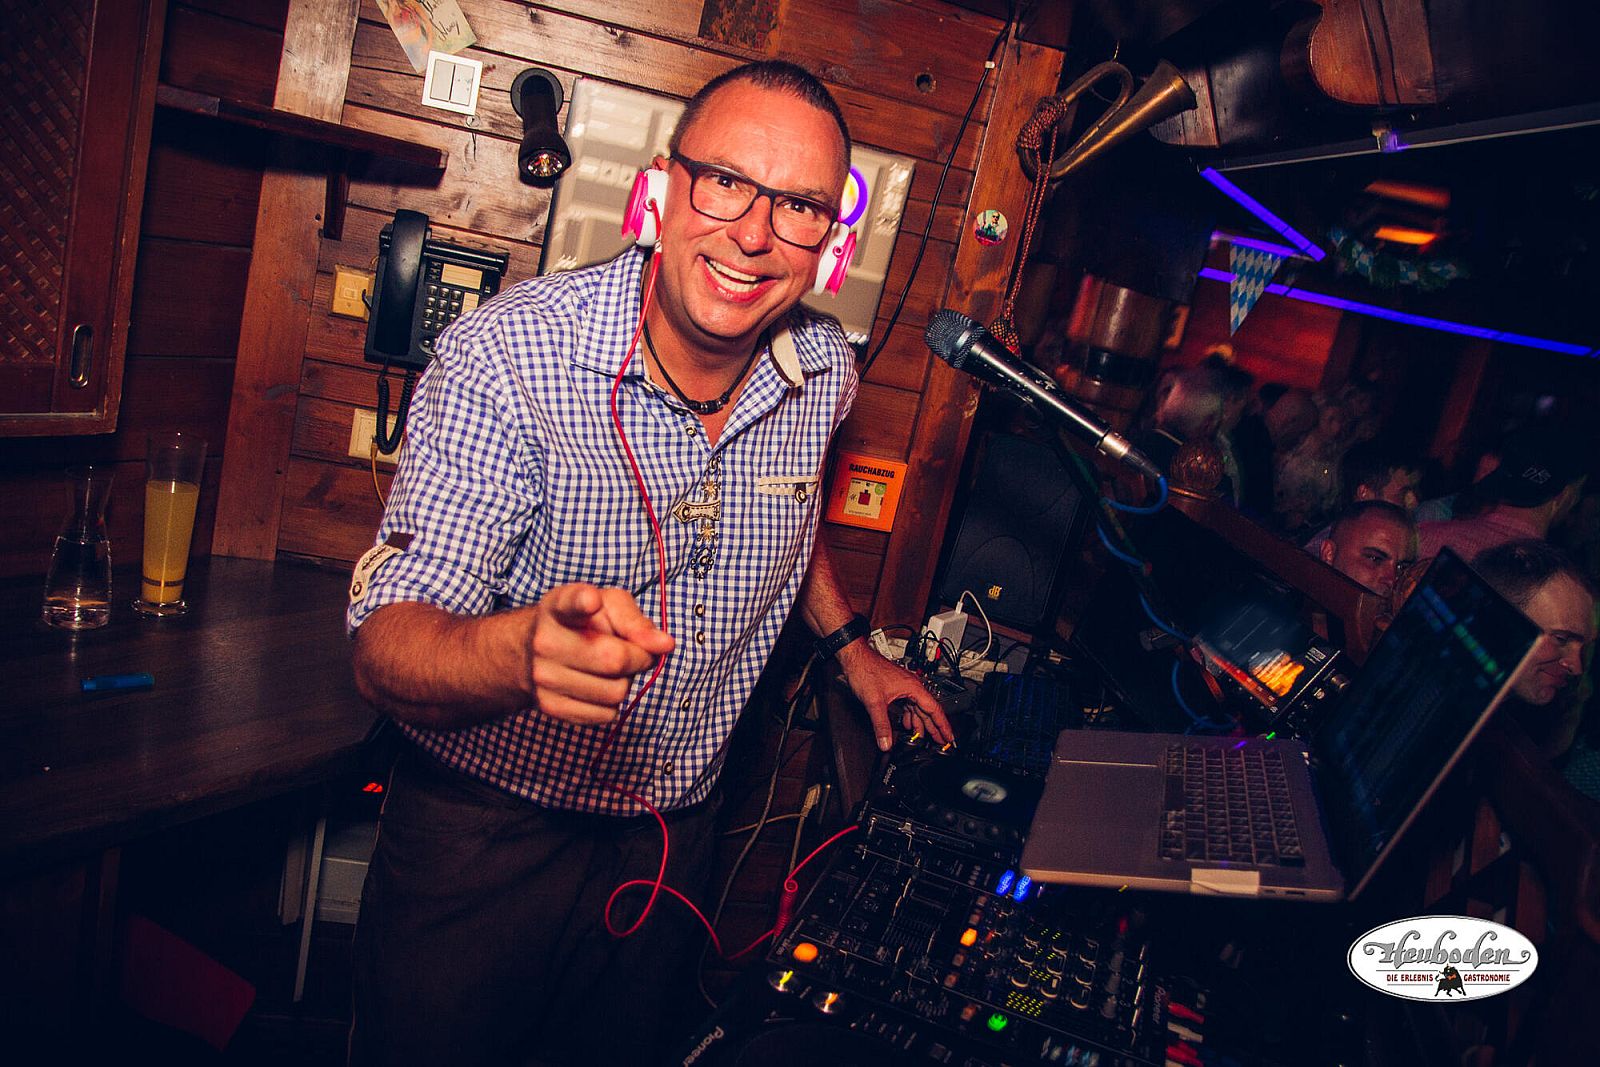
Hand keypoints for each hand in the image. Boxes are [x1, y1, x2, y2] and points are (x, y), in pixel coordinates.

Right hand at [528, 583, 673, 724]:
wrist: (537, 652)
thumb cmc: (584, 624)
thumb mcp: (610, 607)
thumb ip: (637, 622)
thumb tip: (665, 644)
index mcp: (559, 606)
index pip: (571, 602)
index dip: (583, 601)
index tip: (592, 601)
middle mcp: (545, 641)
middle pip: (614, 659)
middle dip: (638, 658)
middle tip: (633, 652)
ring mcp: (543, 677)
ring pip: (614, 692)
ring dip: (625, 682)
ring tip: (610, 668)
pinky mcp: (550, 707)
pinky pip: (606, 714)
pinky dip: (613, 703)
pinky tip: (598, 685)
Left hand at [836, 641, 954, 750]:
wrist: (856, 658)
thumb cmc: (866, 670)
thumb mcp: (875, 702)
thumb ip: (881, 725)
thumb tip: (886, 742)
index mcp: (913, 688)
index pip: (934, 710)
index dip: (943, 725)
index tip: (949, 737)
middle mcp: (912, 687)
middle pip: (928, 711)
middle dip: (935, 727)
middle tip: (942, 741)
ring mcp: (905, 687)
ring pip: (918, 708)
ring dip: (921, 723)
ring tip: (925, 737)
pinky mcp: (897, 688)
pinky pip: (909, 705)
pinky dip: (910, 716)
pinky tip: (909, 724)